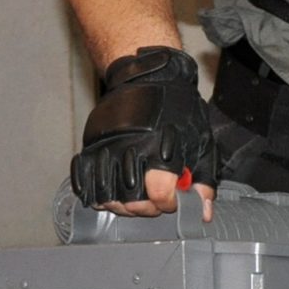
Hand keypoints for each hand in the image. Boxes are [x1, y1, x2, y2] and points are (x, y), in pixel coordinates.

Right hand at [70, 47, 216, 213]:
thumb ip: (203, 179)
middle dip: (148, 208)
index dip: (167, 204)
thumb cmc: (177, 108)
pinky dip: (95, 194)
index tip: (172, 200)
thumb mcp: (201, 141)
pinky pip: (85, 183)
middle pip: (133, 203)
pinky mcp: (91, 147)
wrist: (148, 77)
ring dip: (124, 205)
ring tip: (136, 196)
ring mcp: (108, 150)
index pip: (159, 195)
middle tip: (156, 200)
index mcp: (161, 149)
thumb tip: (203, 212)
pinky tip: (111, 191)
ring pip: (108, 198)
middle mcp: (132, 151)